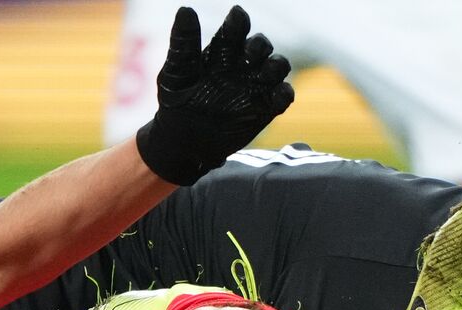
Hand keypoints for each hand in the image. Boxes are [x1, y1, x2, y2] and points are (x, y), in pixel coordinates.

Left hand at [136, 6, 293, 184]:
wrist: (184, 143)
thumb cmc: (177, 103)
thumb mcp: (176, 72)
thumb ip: (183, 43)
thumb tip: (186, 9)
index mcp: (220, 51)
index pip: (235, 29)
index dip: (238, 21)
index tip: (237, 17)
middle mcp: (241, 65)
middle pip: (260, 46)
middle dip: (258, 46)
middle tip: (248, 55)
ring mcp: (255, 87)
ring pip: (277, 66)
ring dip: (276, 65)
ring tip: (265, 73)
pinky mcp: (264, 109)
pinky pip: (282, 97)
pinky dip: (284, 94)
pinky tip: (278, 95)